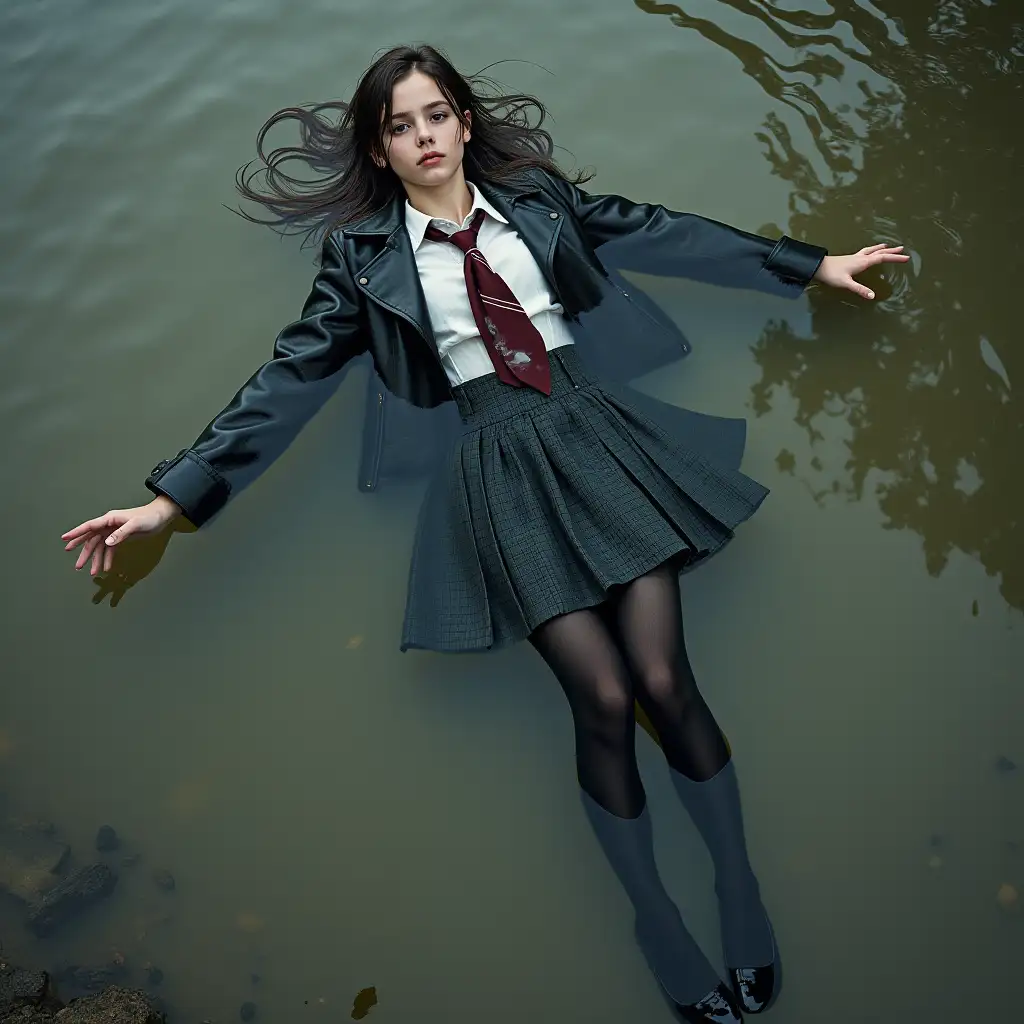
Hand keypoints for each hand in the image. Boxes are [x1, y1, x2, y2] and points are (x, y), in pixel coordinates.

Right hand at [62, 496, 181, 575]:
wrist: (161, 516)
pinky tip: (106, 567)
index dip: (76, 533)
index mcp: (110, 519)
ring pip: (100, 547)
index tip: (65, 539)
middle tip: (77, 565)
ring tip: (92, 572)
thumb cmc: (149, 517)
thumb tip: (107, 543)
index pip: (89, 526)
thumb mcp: (135, 525)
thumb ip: (121, 533)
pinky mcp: (120, 537)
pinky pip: (110, 549)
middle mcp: (109, 525)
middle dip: (84, 553)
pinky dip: (108, 558)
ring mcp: (114, 531)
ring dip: (97, 559)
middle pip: (92, 540)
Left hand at [812, 244, 910, 299]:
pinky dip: (871, 250)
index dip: (895, 258)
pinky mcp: (850, 259)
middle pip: (879, 252)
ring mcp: (855, 257)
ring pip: (872, 250)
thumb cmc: (831, 274)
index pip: (882, 258)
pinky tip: (869, 253)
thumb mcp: (846, 283)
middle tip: (902, 249)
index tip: (906, 258)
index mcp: (862, 262)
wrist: (818, 267)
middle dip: (891, 251)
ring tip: (888, 246)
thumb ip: (859, 289)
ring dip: (881, 248)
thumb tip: (872, 295)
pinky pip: (865, 252)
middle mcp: (860, 257)